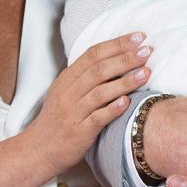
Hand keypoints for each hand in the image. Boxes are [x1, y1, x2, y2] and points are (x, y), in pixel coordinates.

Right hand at [29, 33, 151, 173]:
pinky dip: (113, 109)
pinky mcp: (79, 132)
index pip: (93, 54)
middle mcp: (69, 92)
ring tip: (146, 73)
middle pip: (99, 69)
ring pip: (100, 92)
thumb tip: (117, 57)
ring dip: (125, 81)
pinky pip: (97, 118)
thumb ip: (86, 75)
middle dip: (126, 58)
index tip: (139, 37)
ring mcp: (74, 112)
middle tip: (148, 51)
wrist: (39, 149)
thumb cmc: (58, 118)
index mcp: (67, 78)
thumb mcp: (66, 90)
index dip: (117, 44)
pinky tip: (127, 102)